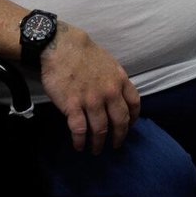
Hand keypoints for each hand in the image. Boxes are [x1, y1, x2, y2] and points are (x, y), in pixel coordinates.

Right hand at [40, 24, 140, 152]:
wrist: (61, 46)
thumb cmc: (84, 53)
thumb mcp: (109, 63)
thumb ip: (116, 80)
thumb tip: (118, 95)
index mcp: (120, 80)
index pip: (134, 105)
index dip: (133, 119)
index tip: (129, 127)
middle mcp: (109, 93)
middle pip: (120, 121)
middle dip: (119, 136)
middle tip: (116, 145)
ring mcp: (91, 100)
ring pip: (100, 129)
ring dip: (99, 143)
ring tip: (96, 149)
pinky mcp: (73, 106)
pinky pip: (79, 130)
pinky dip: (80, 141)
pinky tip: (79, 146)